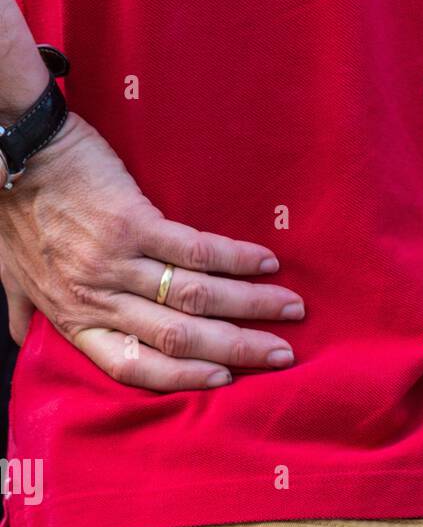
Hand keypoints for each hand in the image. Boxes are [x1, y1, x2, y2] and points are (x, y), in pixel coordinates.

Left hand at [0, 113, 303, 390]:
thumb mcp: (8, 271)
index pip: (135, 367)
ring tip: (290, 311)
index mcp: (73, 318)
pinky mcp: (131, 220)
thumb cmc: (10, 210)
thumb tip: (22, 338)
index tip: (225, 380)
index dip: (184, 378)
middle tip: (281, 355)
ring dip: (251, 306)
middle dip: (238, 349)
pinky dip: (236, 259)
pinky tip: (266, 265)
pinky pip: (194, 250)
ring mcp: (116, 260)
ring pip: (195, 298)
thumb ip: (23, 309)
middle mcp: (98, 297)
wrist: (8, 145)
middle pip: (179, 338)